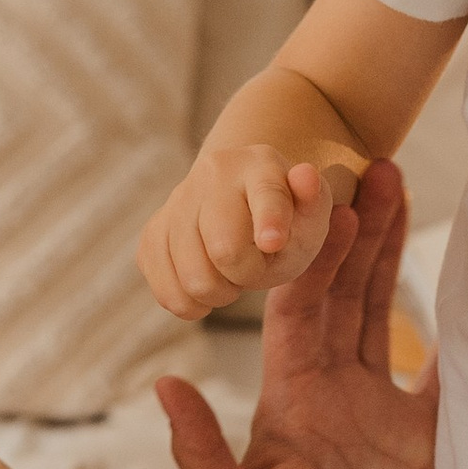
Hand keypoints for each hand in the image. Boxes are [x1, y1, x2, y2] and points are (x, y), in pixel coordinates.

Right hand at [138, 139, 345, 320]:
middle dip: (248, 274)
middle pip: (225, 250)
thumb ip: (315, 204)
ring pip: (193, 278)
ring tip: (231, 274)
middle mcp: (213, 173)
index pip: (265, 195)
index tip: (273, 241)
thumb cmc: (285, 222)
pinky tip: (207, 283)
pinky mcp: (152, 233)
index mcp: (262, 165)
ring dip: (220, 292)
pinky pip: (166, 290)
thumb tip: (306, 176)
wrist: (240, 209)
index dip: (269, 220)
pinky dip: (190, 302)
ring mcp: (176, 201)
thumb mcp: (311, 218)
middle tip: (256, 265)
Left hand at [152, 161, 435, 468]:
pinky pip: (444, 373)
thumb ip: (204, 459)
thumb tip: (163, 388)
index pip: (300, 309)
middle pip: (345, 292)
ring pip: (386, 313)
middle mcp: (334, 391)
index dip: (309, 254)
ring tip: (400, 186)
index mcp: (290, 399)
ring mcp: (378, 411)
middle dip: (357, 229)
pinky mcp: (424, 442)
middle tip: (372, 164)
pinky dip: (458, 328)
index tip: (323, 196)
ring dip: (392, 252)